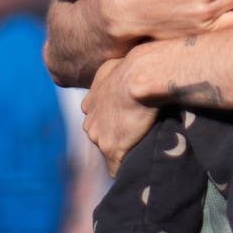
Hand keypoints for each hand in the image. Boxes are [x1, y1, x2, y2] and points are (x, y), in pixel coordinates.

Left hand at [82, 53, 157, 176]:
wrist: (141, 74)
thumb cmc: (134, 65)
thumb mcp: (114, 66)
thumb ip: (109, 78)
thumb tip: (118, 77)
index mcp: (90, 103)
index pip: (97, 119)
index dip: (113, 121)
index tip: (127, 120)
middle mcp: (90, 122)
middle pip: (101, 137)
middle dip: (115, 137)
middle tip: (137, 134)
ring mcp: (99, 137)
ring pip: (109, 151)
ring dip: (123, 151)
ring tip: (142, 148)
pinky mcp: (112, 150)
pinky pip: (116, 168)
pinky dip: (127, 166)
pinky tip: (140, 164)